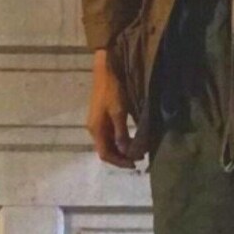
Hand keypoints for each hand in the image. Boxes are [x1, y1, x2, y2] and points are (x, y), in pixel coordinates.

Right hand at [87, 49, 136, 167]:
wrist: (106, 70)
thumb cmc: (112, 90)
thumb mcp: (119, 112)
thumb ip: (121, 133)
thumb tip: (124, 152)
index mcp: (96, 129)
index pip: (105, 154)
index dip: (119, 162)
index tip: (134, 164)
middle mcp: (94, 129)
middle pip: (105, 150)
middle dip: (121, 157)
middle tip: (138, 159)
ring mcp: (97, 123)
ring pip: (108, 143)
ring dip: (121, 149)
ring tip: (137, 151)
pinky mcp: (102, 117)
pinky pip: (110, 135)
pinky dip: (120, 141)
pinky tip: (130, 140)